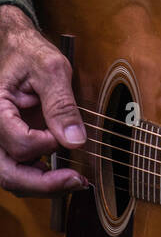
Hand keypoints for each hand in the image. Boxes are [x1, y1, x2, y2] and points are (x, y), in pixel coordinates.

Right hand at [0, 6, 88, 195]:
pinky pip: (17, 169)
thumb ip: (62, 104)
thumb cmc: (30, 55)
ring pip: (11, 177)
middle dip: (43, 184)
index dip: (46, 145)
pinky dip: (38, 178)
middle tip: (75, 181)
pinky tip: (61, 174)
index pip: (18, 143)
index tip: (67, 134)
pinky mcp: (9, 144)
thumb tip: (75, 140)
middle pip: (8, 173)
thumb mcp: (51, 69)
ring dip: (41, 186)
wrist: (17, 50)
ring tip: (72, 181)